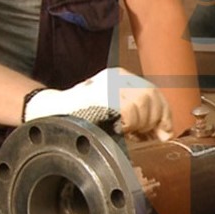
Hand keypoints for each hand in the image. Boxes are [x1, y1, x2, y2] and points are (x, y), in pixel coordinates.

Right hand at [23, 67, 172, 140]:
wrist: (50, 113)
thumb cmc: (80, 116)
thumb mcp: (110, 109)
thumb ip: (135, 115)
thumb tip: (162, 132)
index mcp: (120, 77)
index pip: (152, 91)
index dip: (163, 114)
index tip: (165, 132)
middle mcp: (116, 77)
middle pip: (150, 96)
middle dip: (154, 120)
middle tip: (146, 136)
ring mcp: (109, 83)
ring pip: (142, 103)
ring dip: (141, 124)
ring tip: (128, 133)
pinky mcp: (102, 95)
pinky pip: (128, 112)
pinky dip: (129, 124)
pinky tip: (120, 130)